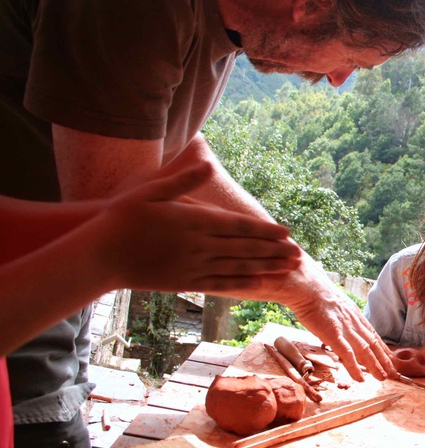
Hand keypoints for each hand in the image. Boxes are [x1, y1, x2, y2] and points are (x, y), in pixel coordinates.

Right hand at [99, 163, 301, 291]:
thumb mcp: (151, 190)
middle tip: (300, 254)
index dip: (266, 230)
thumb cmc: (123, 218)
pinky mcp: (186, 281)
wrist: (101, 255)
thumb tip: (207, 163)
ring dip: (267, 268)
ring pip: (239, 267)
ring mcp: (194, 266)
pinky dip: (243, 284)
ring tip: (289, 269)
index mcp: (195, 221)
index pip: (240, 226)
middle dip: (275, 252)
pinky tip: (260, 285)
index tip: (287, 233)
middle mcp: (200, 245)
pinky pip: (221, 283)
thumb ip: (183, 179)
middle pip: (246, 249)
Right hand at [235, 252, 395, 382]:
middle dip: (385, 360)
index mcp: (354, 314)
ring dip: (375, 366)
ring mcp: (345, 328)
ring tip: (383, 378)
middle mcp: (354, 322)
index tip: (390, 357)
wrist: (306, 285)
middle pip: (373, 344)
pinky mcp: (334, 334)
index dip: (382, 347)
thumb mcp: (333, 303)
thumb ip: (339, 314)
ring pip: (365, 350)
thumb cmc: (314, 292)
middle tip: (394, 373)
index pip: (372, 334)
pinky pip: (347, 354)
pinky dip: (355, 367)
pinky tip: (360, 379)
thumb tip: (336, 320)